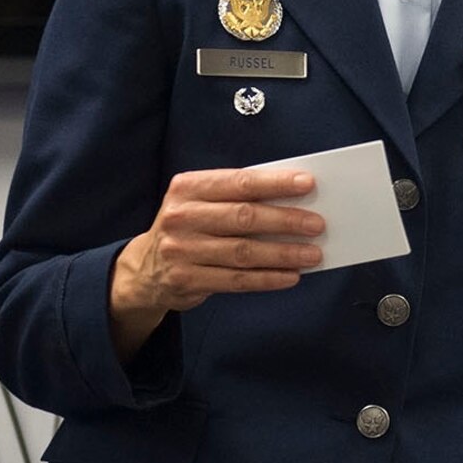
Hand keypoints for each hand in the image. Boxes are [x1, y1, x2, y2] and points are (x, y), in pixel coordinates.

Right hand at [108, 166, 325, 358]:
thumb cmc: (189, 227)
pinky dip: (268, 278)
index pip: (238, 182)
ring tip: (312, 254)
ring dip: (283, 254)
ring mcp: (182, 250)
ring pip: (244, 252)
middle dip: (286, 220)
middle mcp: (182, 217)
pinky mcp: (187, 280)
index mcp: (188, 188)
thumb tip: (293, 198)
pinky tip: (291, 276)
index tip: (307, 183)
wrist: (145, 269)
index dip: (275, 183)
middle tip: (317, 224)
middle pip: (244, 217)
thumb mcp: (201, 202)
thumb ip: (237, 196)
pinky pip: (237, 280)